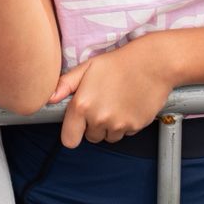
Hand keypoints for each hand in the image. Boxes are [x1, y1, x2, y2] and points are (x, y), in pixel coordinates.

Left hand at [51, 43, 173, 148]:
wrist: (153, 63)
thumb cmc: (119, 63)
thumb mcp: (87, 67)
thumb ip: (66, 84)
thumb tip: (50, 98)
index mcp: (83, 105)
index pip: (69, 140)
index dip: (73, 133)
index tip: (78, 124)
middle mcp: (99, 118)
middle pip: (91, 137)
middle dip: (94, 125)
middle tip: (103, 103)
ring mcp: (118, 125)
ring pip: (109, 137)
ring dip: (110, 126)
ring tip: (117, 103)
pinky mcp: (135, 127)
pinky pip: (126, 133)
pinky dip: (126, 123)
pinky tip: (129, 104)